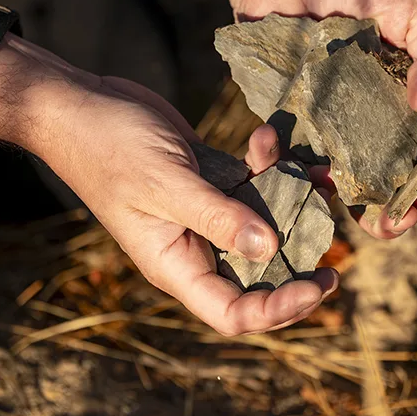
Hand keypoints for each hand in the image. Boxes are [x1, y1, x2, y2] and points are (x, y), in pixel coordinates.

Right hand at [0, 34, 337, 334]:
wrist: (81, 104)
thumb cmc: (109, 147)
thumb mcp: (166, 184)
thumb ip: (218, 217)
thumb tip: (270, 249)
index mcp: (176, 265)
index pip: (234, 312)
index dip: (280, 309)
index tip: (319, 283)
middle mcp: (194, 246)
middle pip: (258, 275)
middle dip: (299, 258)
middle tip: (335, 238)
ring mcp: (204, 213)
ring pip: (262, 224)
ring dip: (292, 200)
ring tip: (319, 174)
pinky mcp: (211, 180)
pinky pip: (251, 183)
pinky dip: (266, 164)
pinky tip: (265, 136)